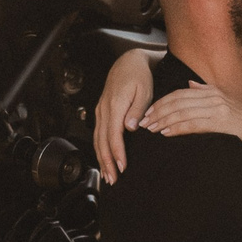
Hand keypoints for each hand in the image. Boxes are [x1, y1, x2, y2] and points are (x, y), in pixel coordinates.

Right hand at [92, 47, 158, 182]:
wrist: (128, 61)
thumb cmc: (139, 75)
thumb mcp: (144, 91)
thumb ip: (137, 110)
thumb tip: (131, 128)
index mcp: (115, 105)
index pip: (114, 135)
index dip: (117, 153)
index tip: (122, 167)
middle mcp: (104, 109)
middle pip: (102, 141)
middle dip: (106, 162)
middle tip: (113, 180)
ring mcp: (100, 111)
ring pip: (97, 139)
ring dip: (101, 158)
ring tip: (107, 175)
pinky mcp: (101, 112)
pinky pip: (98, 134)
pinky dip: (99, 148)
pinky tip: (103, 159)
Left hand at [136, 81, 241, 148]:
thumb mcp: (227, 104)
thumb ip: (206, 92)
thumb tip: (189, 83)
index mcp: (213, 91)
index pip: (180, 93)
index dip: (162, 102)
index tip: (148, 112)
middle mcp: (214, 96)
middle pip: (178, 101)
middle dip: (158, 111)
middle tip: (144, 122)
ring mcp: (219, 108)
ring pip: (183, 112)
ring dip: (164, 121)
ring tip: (151, 129)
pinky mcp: (222, 122)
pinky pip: (193, 124)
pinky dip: (177, 128)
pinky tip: (166, 133)